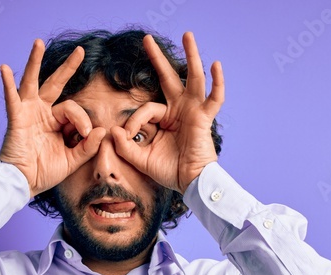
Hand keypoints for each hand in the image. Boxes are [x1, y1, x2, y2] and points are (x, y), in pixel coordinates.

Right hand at [0, 39, 105, 197]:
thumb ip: (87, 146)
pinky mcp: (16, 118)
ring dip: (35, 62)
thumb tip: (102, 129)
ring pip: (33, 82)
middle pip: (55, 84)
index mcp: (55, 121)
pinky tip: (5, 69)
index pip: (73, 110)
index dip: (82, 120)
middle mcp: (42, 112)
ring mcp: (28, 112)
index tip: (84, 135)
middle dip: (68, 68)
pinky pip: (12, 99)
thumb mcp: (72, 160)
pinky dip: (7, 84)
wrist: (24, 184)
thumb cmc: (45, 172)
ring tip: (38, 43)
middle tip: (81, 51)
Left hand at [110, 31, 223, 193]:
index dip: (134, 121)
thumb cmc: (169, 171)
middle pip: (168, 78)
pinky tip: (216, 65)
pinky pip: (214, 98)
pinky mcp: (204, 117)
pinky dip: (217, 82)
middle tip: (147, 39)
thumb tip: (112, 131)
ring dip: (191, 55)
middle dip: (157, 58)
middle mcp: (179, 110)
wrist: (190, 183)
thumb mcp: (141, 159)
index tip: (128, 136)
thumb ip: (125, 146)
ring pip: (192, 78)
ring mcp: (193, 111)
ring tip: (187, 35)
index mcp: (164, 118)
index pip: (146, 109)